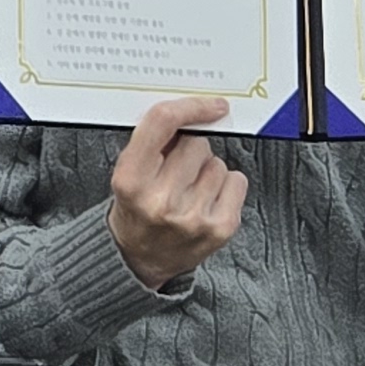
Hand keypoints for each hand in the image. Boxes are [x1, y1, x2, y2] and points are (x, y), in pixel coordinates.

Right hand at [105, 97, 248, 287]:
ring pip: (218, 162)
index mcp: (131, 180)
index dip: (190, 107)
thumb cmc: (135, 209)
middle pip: (197, 143)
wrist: (138, 260)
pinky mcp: (219, 229)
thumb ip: (153, 141)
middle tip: (177, 170)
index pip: (163, 123)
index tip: (211, 105)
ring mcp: (193, 217)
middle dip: (190, 149)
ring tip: (189, 190)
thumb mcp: (127, 172)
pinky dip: (225, 186)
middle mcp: (161, 200)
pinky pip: (237, 180)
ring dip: (207, 170)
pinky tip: (206, 199)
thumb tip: (194, 112)